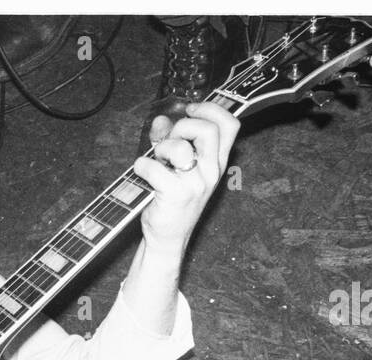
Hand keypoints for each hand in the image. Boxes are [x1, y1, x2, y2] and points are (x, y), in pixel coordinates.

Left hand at [132, 102, 240, 251]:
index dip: (210, 109)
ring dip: (161, 148)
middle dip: (183, 126)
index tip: (190, 110)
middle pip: (208, 129)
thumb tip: (160, 120)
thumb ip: (169, 139)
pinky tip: (141, 172)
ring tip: (156, 160)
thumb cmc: (172, 200)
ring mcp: (196, 184)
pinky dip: (142, 165)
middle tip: (170, 141)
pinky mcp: (176, 194)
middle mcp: (211, 172)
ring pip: (179, 147)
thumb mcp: (176, 167)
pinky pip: (154, 167)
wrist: (168, 237)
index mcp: (216, 162)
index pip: (230, 125)